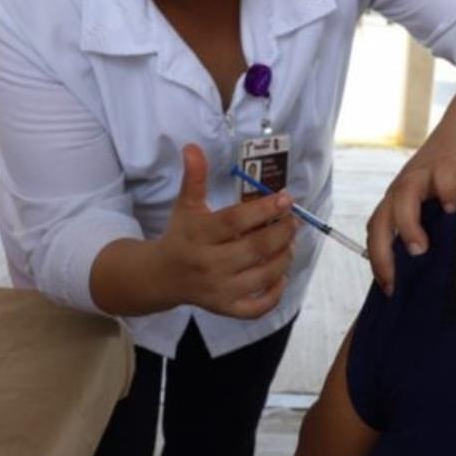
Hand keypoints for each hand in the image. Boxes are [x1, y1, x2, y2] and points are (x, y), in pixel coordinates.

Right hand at [155, 144, 299, 318]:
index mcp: (199, 235)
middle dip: (281, 233)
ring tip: (290, 243)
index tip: (286, 198)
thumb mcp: (185, 205)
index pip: (235, 221)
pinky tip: (281, 275)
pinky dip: (274, 294)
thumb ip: (194, 178)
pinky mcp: (225, 308)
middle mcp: (208, 265)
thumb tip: (193, 147)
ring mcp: (218, 290)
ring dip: (284, 258)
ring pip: (262, 276)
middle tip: (293, 221)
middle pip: (255, 249)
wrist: (161, 276)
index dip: (264, 209)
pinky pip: (256, 307)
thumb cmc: (181, 235)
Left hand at [366, 139, 455, 294]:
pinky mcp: (454, 162)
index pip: (378, 231)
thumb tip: (427, 271)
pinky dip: (445, 191)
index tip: (390, 290)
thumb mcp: (439, 203)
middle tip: (396, 279)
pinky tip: (455, 207)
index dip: (379, 261)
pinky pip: (445, 175)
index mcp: (400, 199)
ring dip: (408, 223)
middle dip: (384, 251)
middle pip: (384, 216)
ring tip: (420, 248)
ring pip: (406, 194)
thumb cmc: (455, 174)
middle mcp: (407, 186)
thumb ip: (432, 228)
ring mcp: (428, 172)